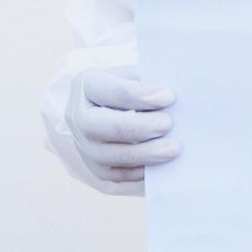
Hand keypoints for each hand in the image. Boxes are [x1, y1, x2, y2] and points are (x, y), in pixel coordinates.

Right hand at [65, 64, 180, 186]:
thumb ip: (149, 82)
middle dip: (140, 127)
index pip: (114, 91)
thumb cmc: (128, 87)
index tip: (168, 96)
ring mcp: (83, 145)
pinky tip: (162, 165)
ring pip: (111, 155)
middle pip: (107, 125)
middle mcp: (78, 116)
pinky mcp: (95, 168)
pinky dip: (140, 172)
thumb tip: (173, 98)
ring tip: (173, 149)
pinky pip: (116, 176)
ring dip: (145, 154)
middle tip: (168, 124)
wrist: (107, 108)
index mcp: (87, 84)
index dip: (141, 95)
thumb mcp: (133, 75)